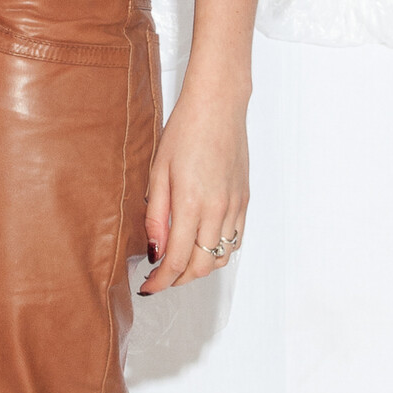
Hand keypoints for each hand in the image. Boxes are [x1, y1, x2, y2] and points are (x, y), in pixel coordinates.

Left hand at [140, 85, 248, 292]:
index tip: (148, 287)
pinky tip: (201, 245)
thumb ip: (156, 217)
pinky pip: (235, 241)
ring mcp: (234, 206)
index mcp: (192, 204)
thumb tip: (154, 251)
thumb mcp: (157, 173)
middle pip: (200, 267)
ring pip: (220, 258)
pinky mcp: (244, 200)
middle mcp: (218, 210)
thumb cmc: (185, 131)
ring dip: (198, 268)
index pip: (177, 261)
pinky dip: (217, 252)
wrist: (218, 105)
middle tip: (159, 278)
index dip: (160, 281)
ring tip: (179, 262)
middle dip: (177, 280)